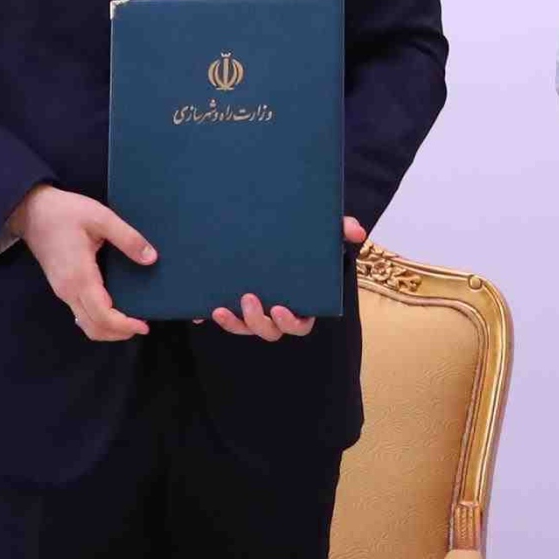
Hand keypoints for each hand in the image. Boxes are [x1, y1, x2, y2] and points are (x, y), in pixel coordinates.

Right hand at [11, 185, 154, 342]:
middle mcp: (68, 290)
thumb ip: (128, 238)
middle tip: (142, 326)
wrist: (31, 211)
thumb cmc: (65, 212)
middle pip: (93, 327)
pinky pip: (80, 313)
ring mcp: (62, 291)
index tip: (144, 325)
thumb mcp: (101, 217)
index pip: (103, 316)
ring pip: (85, 324)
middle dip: (119, 333)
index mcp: (80, 277)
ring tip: (131, 321)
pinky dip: (98, 320)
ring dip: (108, 329)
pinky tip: (113, 309)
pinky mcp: (61, 287)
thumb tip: (151, 258)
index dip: (125, 326)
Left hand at [211, 216, 367, 339]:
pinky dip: (210, 317)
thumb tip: (358, 230)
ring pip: (244, 329)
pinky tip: (200, 311)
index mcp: (301, 303)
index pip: (299, 324)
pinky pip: (223, 318)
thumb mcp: (321, 234)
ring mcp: (252, 311)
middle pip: (269, 331)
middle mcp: (275, 312)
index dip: (290, 322)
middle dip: (258, 321)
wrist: (268, 228)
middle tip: (249, 298)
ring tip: (222, 309)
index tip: (279, 309)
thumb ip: (340, 230)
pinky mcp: (232, 305)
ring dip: (234, 324)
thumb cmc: (302, 241)